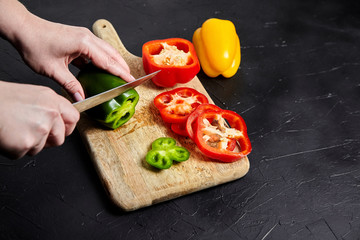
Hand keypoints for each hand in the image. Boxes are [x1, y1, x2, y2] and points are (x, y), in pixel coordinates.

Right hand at [0, 81, 79, 158]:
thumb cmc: (2, 99)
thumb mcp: (33, 95)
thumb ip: (50, 107)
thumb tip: (61, 122)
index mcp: (52, 100)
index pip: (73, 118)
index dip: (66, 127)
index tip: (60, 130)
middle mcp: (50, 114)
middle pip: (60, 138)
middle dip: (47, 140)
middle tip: (30, 132)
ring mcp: (39, 130)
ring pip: (41, 147)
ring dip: (28, 143)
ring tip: (14, 128)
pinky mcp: (26, 143)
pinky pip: (24, 153)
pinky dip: (14, 148)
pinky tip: (7, 135)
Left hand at [14, 15, 134, 101]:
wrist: (23, 29)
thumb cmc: (35, 44)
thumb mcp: (53, 70)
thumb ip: (70, 85)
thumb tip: (81, 98)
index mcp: (84, 44)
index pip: (108, 61)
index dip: (121, 73)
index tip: (131, 81)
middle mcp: (86, 38)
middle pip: (111, 54)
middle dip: (122, 67)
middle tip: (130, 80)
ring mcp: (83, 37)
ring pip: (105, 51)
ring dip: (113, 63)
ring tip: (120, 76)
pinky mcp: (78, 39)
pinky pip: (95, 51)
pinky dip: (101, 60)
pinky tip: (101, 70)